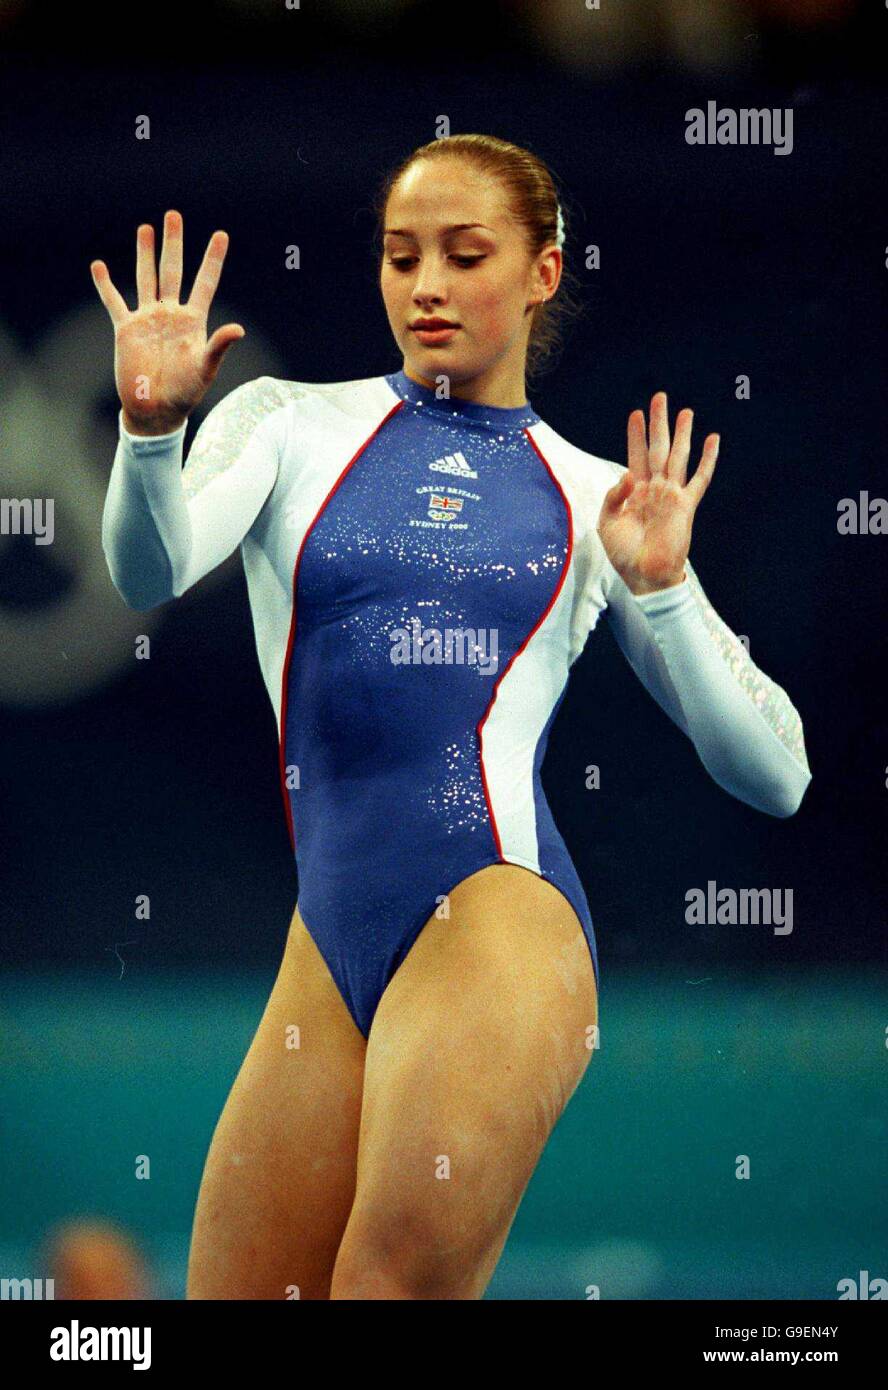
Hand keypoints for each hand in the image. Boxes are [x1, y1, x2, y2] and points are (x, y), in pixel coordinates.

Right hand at [90, 210, 244, 434]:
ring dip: (145, 254)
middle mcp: (171, 314)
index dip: (213, 259)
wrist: (155, 410)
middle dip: (173, 243)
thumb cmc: (185, 393)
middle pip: (172, 271)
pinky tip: (99, 266)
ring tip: (145, 228)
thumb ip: (219, 346)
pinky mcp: (127, 329)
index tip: (221, 234)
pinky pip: (114, 302)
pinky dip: (106, 285)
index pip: (205, 282)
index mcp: (193, 321)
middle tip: (173, 215)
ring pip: (146, 278)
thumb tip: (239, 329)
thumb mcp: (205, 369)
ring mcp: (148, 319)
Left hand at [597, 392, 718, 594]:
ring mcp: (671, 495)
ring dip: (682, 434)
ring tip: (685, 411)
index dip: (635, 435)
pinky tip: (713, 441)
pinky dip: (708, 460)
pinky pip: (699, 479)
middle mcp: (655, 489)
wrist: (643, 576)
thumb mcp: (607, 523)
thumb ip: (613, 496)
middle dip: (658, 423)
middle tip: (660, 398)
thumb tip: (627, 474)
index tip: (635, 413)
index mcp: (635, 492)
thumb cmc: (624, 554)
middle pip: (658, 448)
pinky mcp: (686, 506)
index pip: (635, 455)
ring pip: (678, 457)